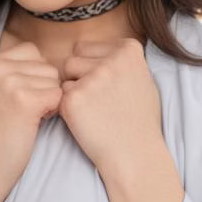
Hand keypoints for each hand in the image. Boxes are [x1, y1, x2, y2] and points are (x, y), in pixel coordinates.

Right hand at [0, 42, 61, 196]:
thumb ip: (14, 69)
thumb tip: (49, 57)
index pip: (34, 52)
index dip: (36, 77)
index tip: (20, 97)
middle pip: (47, 66)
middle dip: (44, 89)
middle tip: (24, 110)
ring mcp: (9, 81)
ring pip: (55, 81)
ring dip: (49, 101)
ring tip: (28, 117)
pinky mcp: (24, 100)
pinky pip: (59, 96)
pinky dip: (52, 112)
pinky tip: (34, 123)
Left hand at [57, 38, 164, 176]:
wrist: (134, 154)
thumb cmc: (138, 119)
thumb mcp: (142, 79)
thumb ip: (121, 60)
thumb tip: (103, 49)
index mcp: (128, 49)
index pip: (87, 47)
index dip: (92, 69)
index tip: (109, 88)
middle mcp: (111, 59)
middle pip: (73, 57)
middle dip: (79, 76)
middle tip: (98, 100)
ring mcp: (92, 78)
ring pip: (64, 74)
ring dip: (71, 89)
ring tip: (92, 109)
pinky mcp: (73, 98)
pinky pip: (59, 95)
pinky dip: (67, 108)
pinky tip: (86, 120)